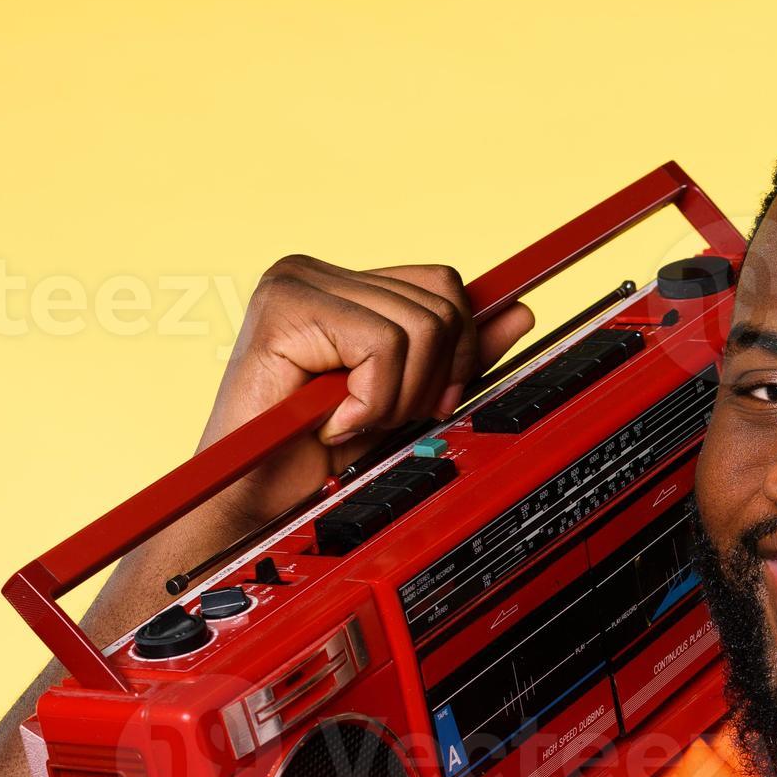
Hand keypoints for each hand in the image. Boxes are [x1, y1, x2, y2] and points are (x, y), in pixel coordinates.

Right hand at [200, 256, 535, 524]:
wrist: (256, 503)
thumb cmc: (316, 456)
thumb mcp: (406, 401)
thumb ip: (458, 357)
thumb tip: (520, 312)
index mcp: (344, 285)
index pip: (441, 284)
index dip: (460, 346)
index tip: (443, 395)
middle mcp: (317, 272)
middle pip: (439, 304)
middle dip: (430, 379)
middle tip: (382, 418)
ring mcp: (296, 283)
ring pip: (418, 327)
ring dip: (396, 397)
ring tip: (351, 421)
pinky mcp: (286, 307)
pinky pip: (383, 346)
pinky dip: (372, 401)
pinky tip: (333, 421)